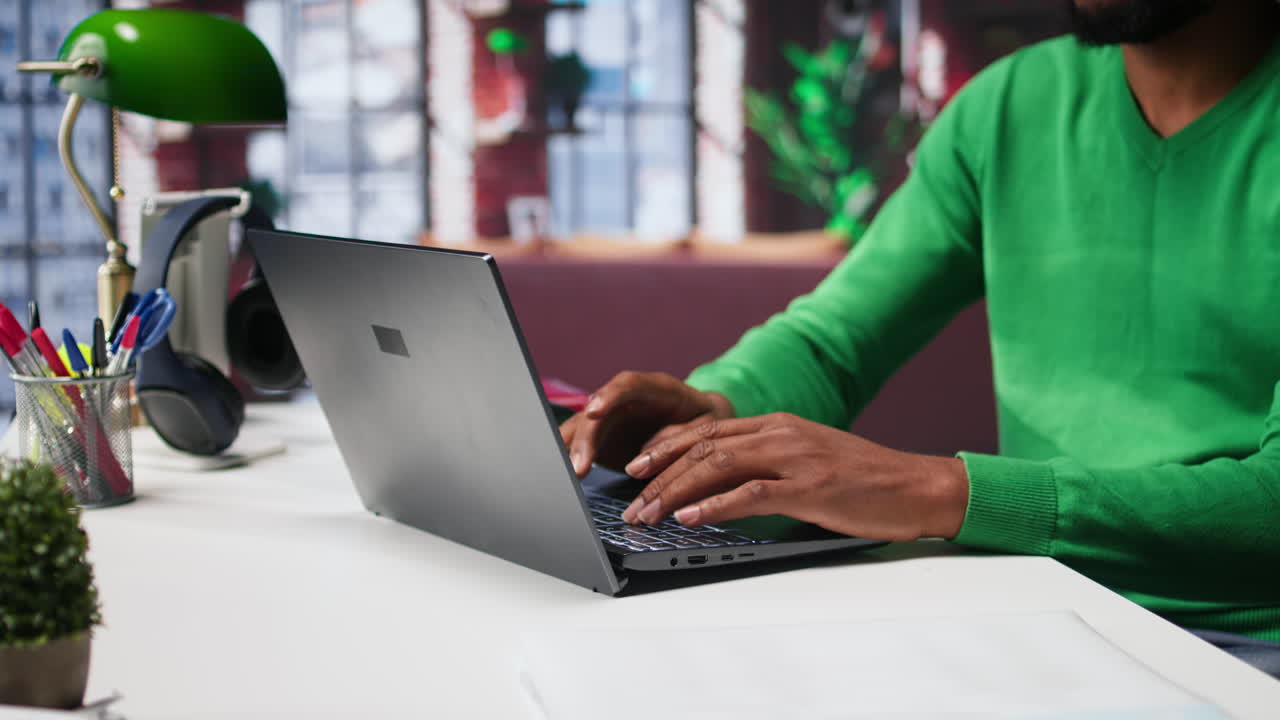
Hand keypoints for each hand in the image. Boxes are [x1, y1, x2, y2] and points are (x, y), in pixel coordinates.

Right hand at [559, 371, 734, 476]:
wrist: (701, 420)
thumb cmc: (705, 421)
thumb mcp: (705, 427)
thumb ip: (678, 436)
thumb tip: (647, 454)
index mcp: (656, 388)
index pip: (627, 385)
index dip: (609, 396)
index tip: (594, 412)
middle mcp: (626, 399)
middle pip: (597, 412)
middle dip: (584, 438)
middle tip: (579, 466)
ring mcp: (611, 416)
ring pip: (582, 428)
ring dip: (571, 451)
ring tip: (568, 474)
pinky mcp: (603, 436)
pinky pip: (580, 444)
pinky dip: (571, 458)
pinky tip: (563, 474)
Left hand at [619, 412, 968, 541]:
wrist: (917, 486)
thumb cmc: (864, 481)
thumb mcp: (808, 462)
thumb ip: (767, 466)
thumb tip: (721, 488)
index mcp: (778, 426)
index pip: (708, 429)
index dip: (667, 446)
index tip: (637, 466)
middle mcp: (782, 434)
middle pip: (704, 446)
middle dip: (661, 472)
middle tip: (631, 498)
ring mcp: (797, 459)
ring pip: (719, 466)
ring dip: (676, 491)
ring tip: (649, 512)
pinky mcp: (812, 488)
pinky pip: (753, 493)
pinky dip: (716, 506)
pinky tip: (691, 518)